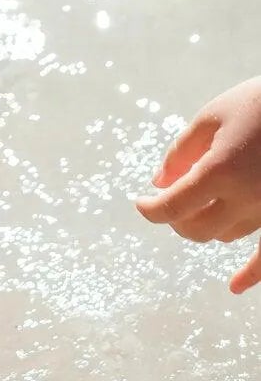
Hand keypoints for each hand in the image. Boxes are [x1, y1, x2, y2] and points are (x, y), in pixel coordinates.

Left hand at [133, 79, 260, 293]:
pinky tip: (234, 286)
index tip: (141, 203)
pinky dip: (250, 274)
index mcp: (220, 170)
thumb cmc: (253, 103)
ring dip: (204, 225)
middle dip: (175, 217)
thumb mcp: (211, 117)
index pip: (174, 205)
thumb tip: (159, 181)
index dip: (151, 209)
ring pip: (225, 235)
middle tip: (167, 198)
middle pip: (196, 228)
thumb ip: (182, 151)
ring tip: (197, 203)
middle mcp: (244, 198)